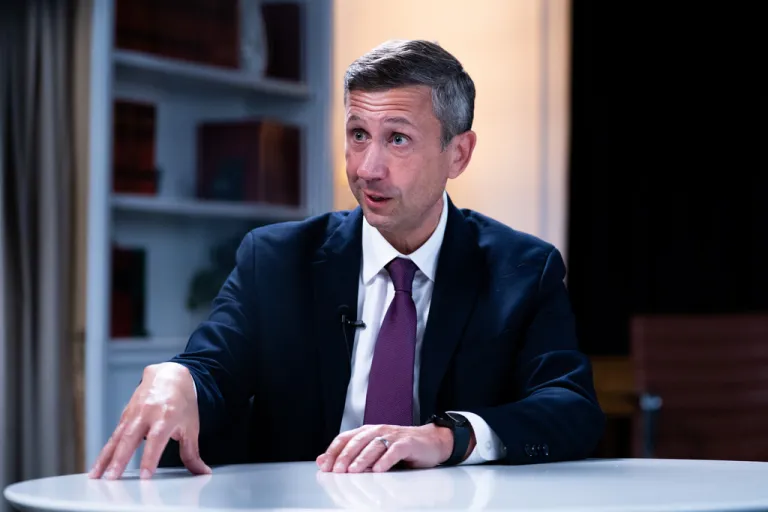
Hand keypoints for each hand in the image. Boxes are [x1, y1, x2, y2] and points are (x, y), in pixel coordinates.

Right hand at [88, 362, 211, 479]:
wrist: (170, 375)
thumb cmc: (182, 402)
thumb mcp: (191, 426)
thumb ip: (192, 453)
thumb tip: (202, 473)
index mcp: (167, 415)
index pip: (157, 439)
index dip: (150, 457)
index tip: (145, 476)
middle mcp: (148, 413)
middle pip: (131, 437)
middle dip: (120, 459)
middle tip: (112, 479)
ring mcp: (134, 413)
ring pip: (117, 437)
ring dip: (105, 458)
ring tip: (96, 477)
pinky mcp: (125, 415)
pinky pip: (113, 435)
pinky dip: (105, 452)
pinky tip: (96, 467)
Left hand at [316, 423, 460, 472]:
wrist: (431, 442)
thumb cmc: (400, 448)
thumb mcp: (373, 451)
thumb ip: (350, 455)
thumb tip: (322, 460)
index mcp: (367, 432)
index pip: (345, 438)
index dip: (333, 451)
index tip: (324, 465)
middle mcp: (378, 431)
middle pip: (357, 442)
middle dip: (345, 457)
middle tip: (337, 471)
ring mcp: (393, 436)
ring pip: (374, 446)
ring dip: (362, 459)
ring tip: (353, 471)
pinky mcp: (407, 443)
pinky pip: (394, 450)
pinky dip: (385, 460)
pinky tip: (379, 470)